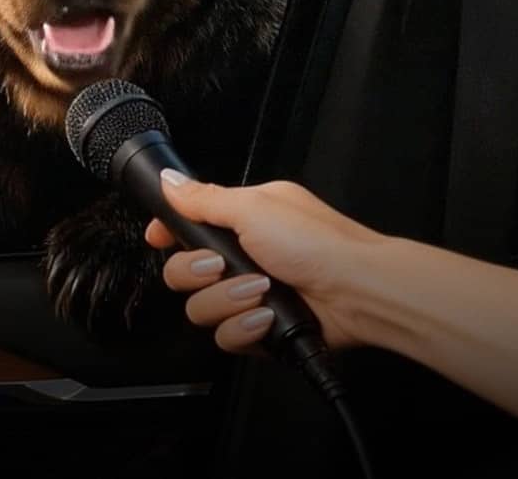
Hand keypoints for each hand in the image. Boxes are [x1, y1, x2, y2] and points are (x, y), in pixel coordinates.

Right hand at [143, 170, 385, 354]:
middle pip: (181, 273)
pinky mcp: (259, 328)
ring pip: (200, 309)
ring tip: (258, 292)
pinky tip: (265, 318)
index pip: (186, 227)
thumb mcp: (254, 208)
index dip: (166, 235)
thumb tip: (169, 180)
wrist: (359, 292)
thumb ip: (203, 198)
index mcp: (241, 220)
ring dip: (225, 301)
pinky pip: (225, 336)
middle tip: (220, 267)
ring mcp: (250, 295)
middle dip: (195, 273)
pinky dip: (243, 328)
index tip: (158, 239)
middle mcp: (243, 257)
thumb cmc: (319, 244)